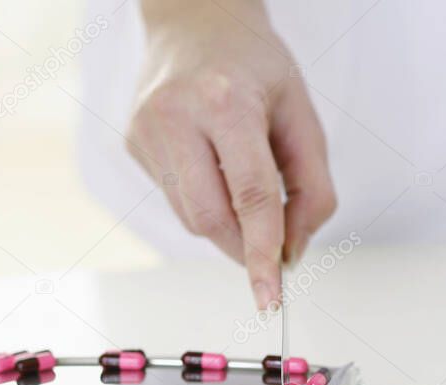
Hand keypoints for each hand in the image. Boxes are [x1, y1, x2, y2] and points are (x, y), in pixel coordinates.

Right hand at [128, 0, 335, 308]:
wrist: (194, 22)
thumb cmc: (254, 66)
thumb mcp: (302, 114)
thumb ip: (312, 187)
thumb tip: (293, 251)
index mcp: (225, 101)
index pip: (250, 197)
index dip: (263, 253)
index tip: (271, 296)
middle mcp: (175, 115)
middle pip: (211, 219)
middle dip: (245, 250)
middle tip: (271, 257)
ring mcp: (146, 131)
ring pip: (190, 217)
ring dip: (226, 227)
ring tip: (244, 191)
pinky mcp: (132, 143)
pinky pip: (175, 199)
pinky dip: (204, 202)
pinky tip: (212, 168)